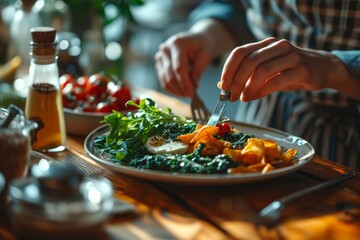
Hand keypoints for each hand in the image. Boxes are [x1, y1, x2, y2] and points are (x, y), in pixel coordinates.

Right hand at [154, 31, 211, 96]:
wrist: (196, 40)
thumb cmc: (202, 47)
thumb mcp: (205, 56)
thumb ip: (198, 71)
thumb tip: (192, 87)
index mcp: (177, 44)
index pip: (178, 68)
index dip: (184, 83)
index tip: (192, 93)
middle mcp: (165, 49)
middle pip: (170, 75)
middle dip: (181, 88)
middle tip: (192, 95)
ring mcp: (160, 57)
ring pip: (165, 80)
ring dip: (177, 90)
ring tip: (188, 93)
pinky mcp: (159, 65)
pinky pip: (163, 81)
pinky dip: (173, 89)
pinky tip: (182, 91)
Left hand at [219, 38, 351, 100]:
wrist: (323, 69)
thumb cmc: (290, 71)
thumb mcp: (268, 71)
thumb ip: (248, 76)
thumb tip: (224, 87)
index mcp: (266, 44)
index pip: (240, 52)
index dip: (228, 68)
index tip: (223, 85)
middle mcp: (277, 46)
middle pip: (249, 60)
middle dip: (237, 80)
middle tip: (231, 96)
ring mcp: (291, 56)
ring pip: (262, 70)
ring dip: (248, 87)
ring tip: (243, 98)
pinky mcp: (302, 70)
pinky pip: (277, 81)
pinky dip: (262, 91)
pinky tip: (255, 97)